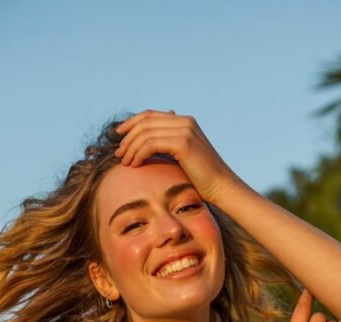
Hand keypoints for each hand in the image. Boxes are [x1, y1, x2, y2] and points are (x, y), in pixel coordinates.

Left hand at [114, 109, 239, 204]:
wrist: (222, 187)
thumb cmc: (203, 179)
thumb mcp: (184, 158)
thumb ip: (169, 146)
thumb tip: (151, 145)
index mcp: (185, 122)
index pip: (150, 115)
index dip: (131, 123)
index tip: (119, 137)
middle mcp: (185, 121)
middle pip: (145, 121)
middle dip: (128, 136)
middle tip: (119, 153)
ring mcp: (185, 130)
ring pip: (146, 133)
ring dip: (131, 148)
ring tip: (124, 162)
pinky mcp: (183, 143)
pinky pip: (151, 144)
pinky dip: (139, 154)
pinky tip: (135, 165)